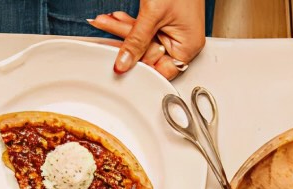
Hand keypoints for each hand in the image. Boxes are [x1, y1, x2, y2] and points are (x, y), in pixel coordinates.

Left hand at [90, 1, 206, 79]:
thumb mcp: (153, 14)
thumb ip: (136, 41)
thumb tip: (123, 64)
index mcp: (188, 46)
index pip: (160, 70)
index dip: (140, 66)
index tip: (120, 63)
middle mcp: (182, 41)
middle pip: (148, 54)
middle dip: (126, 41)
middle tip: (107, 30)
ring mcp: (172, 31)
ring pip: (142, 41)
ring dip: (122, 29)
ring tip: (105, 20)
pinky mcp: (163, 21)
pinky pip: (143, 29)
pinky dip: (129, 23)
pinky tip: (115, 18)